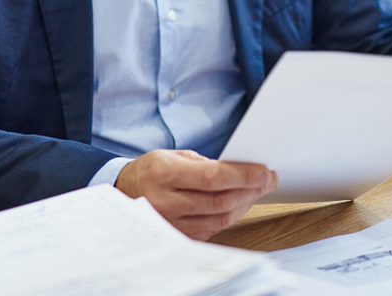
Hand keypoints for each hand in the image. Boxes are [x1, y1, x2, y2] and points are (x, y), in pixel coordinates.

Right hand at [115, 149, 278, 240]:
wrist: (123, 193)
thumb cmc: (150, 171)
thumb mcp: (172, 156)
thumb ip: (203, 164)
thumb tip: (240, 171)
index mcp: (164, 174)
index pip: (213, 177)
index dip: (243, 176)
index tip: (265, 172)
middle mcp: (166, 201)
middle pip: (220, 200)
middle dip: (251, 190)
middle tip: (268, 180)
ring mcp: (171, 222)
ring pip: (220, 218)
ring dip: (244, 204)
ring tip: (257, 191)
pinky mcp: (178, 236)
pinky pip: (212, 228)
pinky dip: (229, 215)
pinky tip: (238, 203)